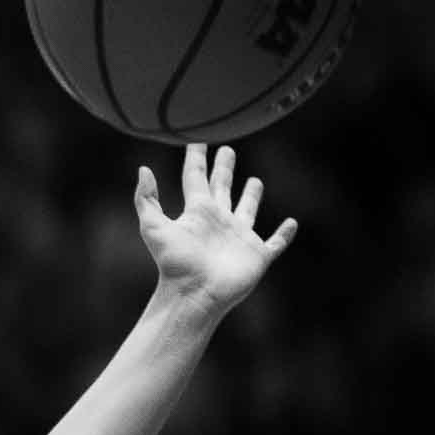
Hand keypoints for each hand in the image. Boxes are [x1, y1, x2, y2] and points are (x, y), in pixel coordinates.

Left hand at [135, 144, 297, 313]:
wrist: (193, 294)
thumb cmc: (174, 263)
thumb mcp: (154, 227)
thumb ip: (146, 199)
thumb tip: (143, 169)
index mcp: (197, 212)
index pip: (195, 178)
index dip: (196, 159)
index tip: (197, 140)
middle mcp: (218, 221)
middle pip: (222, 187)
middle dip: (224, 169)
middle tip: (227, 149)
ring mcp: (238, 238)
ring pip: (247, 210)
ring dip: (251, 196)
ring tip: (255, 181)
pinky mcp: (256, 256)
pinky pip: (274, 242)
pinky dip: (283, 234)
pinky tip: (291, 223)